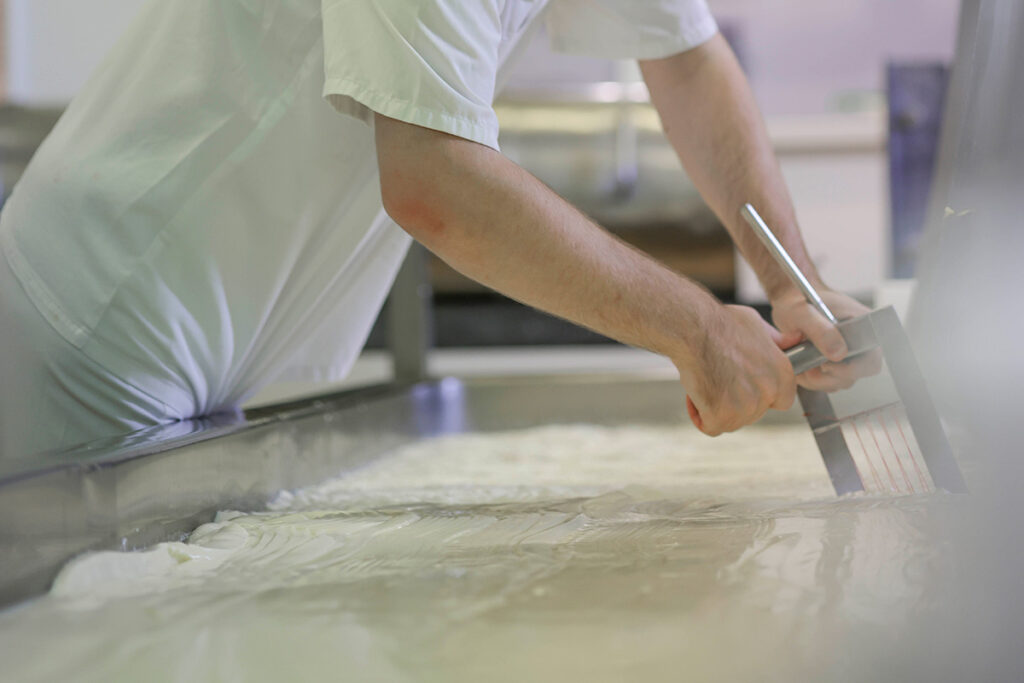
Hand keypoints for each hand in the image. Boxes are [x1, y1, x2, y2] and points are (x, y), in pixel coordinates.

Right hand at [677, 304, 798, 435]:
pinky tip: (695, 396)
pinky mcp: (721, 414)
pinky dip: (700, 415)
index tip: (746, 388)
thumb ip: (776, 341)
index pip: (782, 402)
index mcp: (782, 373)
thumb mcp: (757, 325)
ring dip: (716, 409)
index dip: (762, 397)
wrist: (694, 329)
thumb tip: (794, 340)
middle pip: (753, 414)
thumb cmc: (720, 324)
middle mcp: (767, 391)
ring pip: (732, 421)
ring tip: (706, 383)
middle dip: (736, 402)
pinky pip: (711, 427)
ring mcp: (745, 406)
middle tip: (719, 380)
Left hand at [770, 288, 881, 391]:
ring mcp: (848, 353)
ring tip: (801, 362)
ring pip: (841, 380)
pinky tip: (801, 366)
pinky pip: (829, 380)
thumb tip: (839, 353)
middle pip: (857, 374)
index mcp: (863, 324)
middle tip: (809, 367)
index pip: (872, 358)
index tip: (826, 365)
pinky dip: (813, 379)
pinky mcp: (835, 362)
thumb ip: (820, 330)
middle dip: (830, 376)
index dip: (853, 368)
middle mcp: (860, 341)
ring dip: (819, 379)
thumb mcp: (802, 312)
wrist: (790, 300)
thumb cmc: (798, 300)